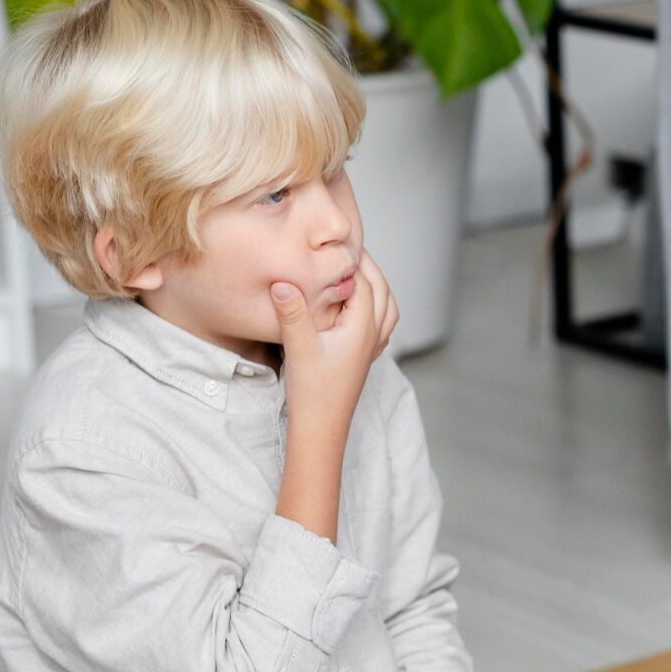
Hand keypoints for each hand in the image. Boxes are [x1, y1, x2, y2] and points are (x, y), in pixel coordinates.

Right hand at [270, 252, 399, 432]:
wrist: (321, 429)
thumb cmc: (313, 392)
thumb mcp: (299, 346)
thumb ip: (292, 312)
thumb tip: (283, 281)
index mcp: (362, 328)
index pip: (364, 283)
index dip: (352, 261)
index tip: (338, 242)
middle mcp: (373, 337)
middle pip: (382, 292)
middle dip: (369, 269)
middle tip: (350, 249)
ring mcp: (371, 350)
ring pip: (387, 310)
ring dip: (377, 288)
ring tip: (358, 274)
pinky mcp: (364, 361)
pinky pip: (381, 326)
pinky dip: (375, 309)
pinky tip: (357, 309)